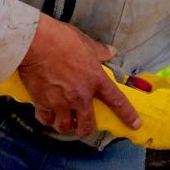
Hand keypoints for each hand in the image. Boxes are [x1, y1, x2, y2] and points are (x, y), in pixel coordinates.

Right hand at [17, 15, 141, 136]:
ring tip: (64, 122)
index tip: (134, 124)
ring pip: (65, 126)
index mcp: (95, 80)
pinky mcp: (42, 103)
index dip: (127, 115)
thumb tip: (110, 51)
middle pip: (87, 124)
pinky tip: (47, 115)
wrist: (35, 43)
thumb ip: (99, 51)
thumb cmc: (61, 39)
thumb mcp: (85, 42)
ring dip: (66, 126)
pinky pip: (46, 119)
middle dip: (86, 129)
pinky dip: (47, 120)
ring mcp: (61, 102)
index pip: (117, 101)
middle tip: (83, 126)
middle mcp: (80, 95)